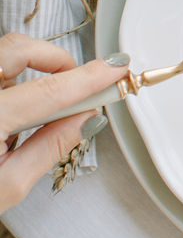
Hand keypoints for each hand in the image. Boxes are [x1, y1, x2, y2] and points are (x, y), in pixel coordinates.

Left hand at [0, 32, 125, 211]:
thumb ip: (49, 150)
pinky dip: (12, 79)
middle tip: (79, 84)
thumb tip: (86, 120)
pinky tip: (16, 110)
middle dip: (57, 60)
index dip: (89, 78)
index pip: (48, 90)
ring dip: (34, 68)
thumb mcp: (6, 189)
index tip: (117, 69)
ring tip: (44, 106)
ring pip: (4, 54)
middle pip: (20, 48)